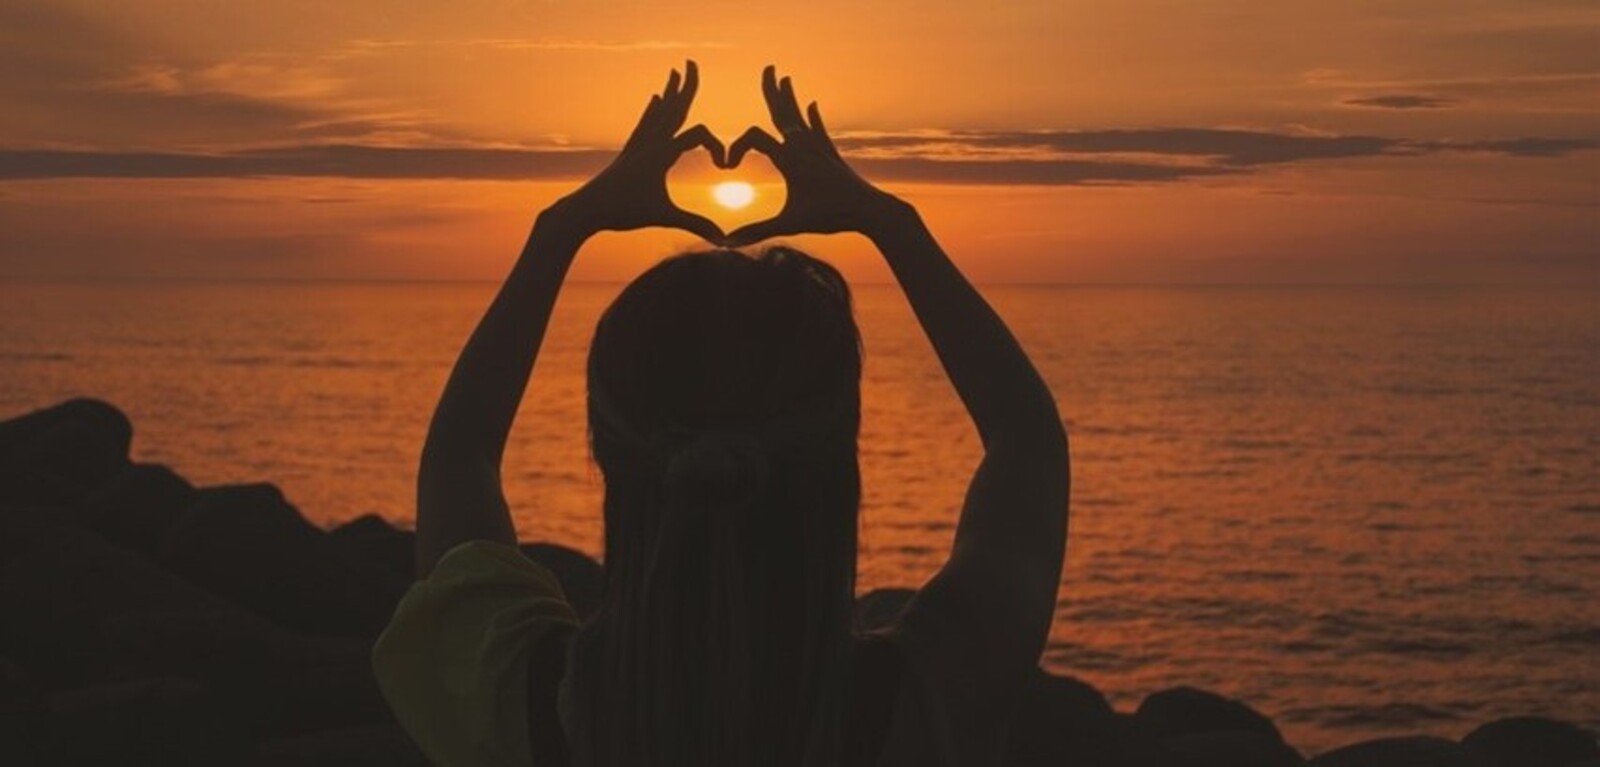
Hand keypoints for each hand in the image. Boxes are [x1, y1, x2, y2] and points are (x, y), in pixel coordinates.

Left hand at [551, 60, 726, 242]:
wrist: (585, 210)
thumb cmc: (623, 212)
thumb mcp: (663, 217)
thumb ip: (695, 223)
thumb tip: (725, 240)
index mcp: (660, 154)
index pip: (698, 135)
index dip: (718, 147)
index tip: (726, 168)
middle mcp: (649, 143)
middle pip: (673, 108)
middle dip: (685, 86)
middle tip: (692, 62)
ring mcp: (638, 145)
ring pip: (658, 112)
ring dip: (670, 92)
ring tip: (674, 73)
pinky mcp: (629, 152)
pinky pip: (646, 123)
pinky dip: (654, 109)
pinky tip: (654, 100)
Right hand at [722, 65, 905, 246]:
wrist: (871, 211)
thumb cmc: (831, 216)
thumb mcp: (790, 224)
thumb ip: (757, 230)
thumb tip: (726, 244)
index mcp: (791, 158)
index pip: (754, 138)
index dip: (735, 148)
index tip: (727, 167)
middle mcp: (805, 147)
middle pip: (783, 112)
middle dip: (772, 91)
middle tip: (767, 69)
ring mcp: (819, 149)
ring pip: (800, 117)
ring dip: (790, 98)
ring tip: (785, 78)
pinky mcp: (831, 156)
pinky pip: (818, 130)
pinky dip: (813, 117)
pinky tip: (812, 105)